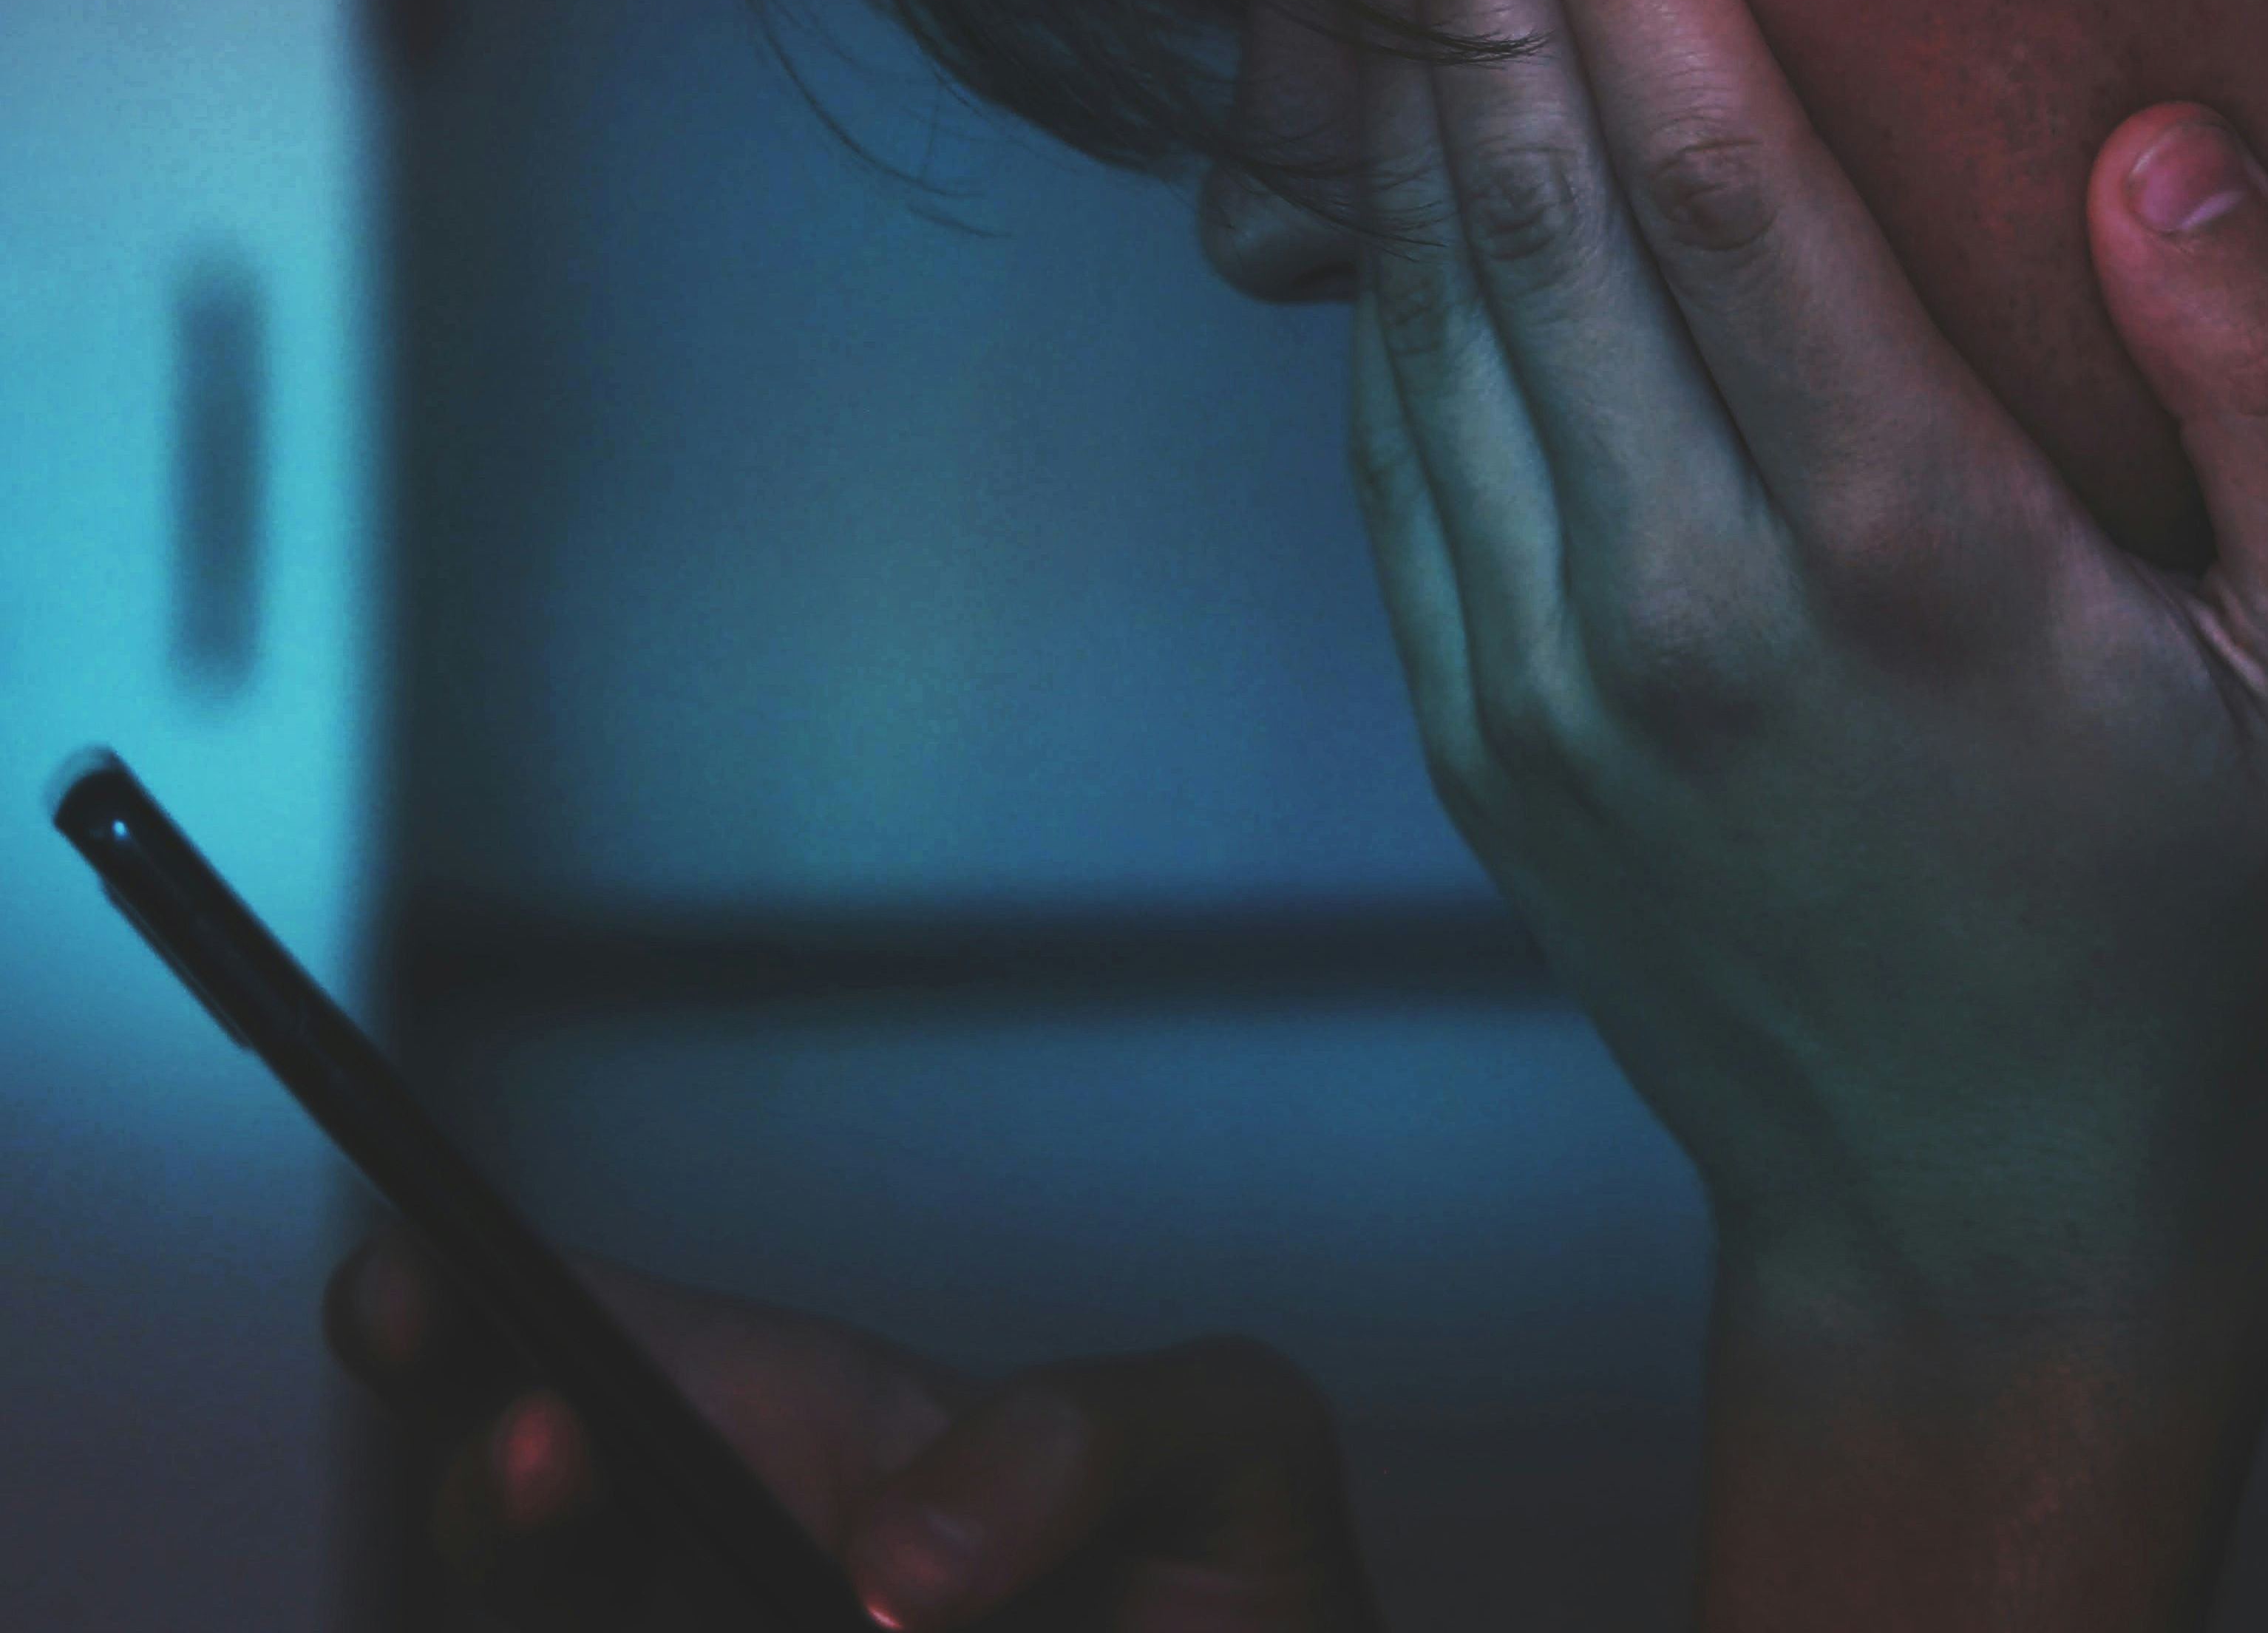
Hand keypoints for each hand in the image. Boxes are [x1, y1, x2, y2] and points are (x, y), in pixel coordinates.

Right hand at [324, 1231, 1382, 1631]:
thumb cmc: (1239, 1593)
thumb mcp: (1232, 1439)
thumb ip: (1085, 1436)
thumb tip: (893, 1569)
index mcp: (802, 1432)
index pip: (594, 1343)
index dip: (464, 1301)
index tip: (411, 1286)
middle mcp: (716, 1559)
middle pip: (511, 1521)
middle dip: (492, 1478)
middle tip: (553, 1444)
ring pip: (549, 1622)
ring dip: (556, 1585)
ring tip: (744, 1559)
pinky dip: (670, 1629)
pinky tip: (797, 1615)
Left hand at [1331, 0, 2267, 1621]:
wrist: (1966, 1207)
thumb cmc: (2186, 952)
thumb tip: (2162, 152)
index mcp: (1898, 560)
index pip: (1715, 187)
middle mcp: (1676, 607)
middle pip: (1533, 224)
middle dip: (1492, 8)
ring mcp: (1542, 683)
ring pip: (1430, 335)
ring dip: (1416, 134)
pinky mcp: (1478, 741)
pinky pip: (1398, 472)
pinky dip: (1385, 311)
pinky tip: (1406, 207)